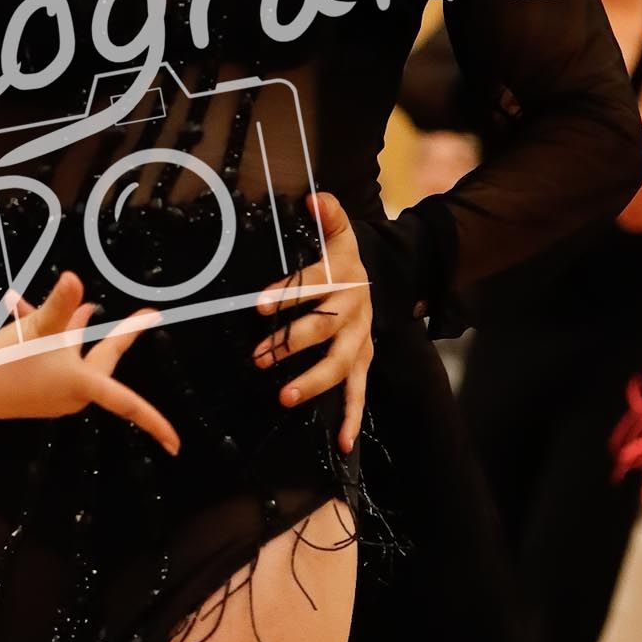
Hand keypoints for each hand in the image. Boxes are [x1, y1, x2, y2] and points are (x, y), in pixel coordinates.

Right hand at [0, 271, 178, 454]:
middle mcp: (71, 393)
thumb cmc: (3, 361)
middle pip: (104, 360)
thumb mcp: (34, 329)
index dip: (153, 422)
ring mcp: (54, 391)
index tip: (176, 444)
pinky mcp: (38, 386)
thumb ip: (59, 304)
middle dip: (119, 335)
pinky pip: (52, 356)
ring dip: (67, 325)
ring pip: (72, 352)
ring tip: (60, 299)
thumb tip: (76, 279)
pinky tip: (19, 303)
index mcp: (79, 385)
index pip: (126, 403)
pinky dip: (44, 332)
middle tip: (147, 315)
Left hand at [253, 191, 372, 452]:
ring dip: (313, 381)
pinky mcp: (362, 362)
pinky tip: (342, 443)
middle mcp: (352, 311)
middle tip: (257, 357)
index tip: (259, 305)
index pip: (311, 285)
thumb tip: (312, 197)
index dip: (286, 294)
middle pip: (321, 328)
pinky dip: (350, 419)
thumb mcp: (340, 234)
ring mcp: (359, 340)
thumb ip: (329, 215)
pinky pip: (358, 393)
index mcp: (341, 278)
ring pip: (339, 364)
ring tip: (284, 396)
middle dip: (289, 343)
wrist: (383, 281)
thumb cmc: (345, 260)